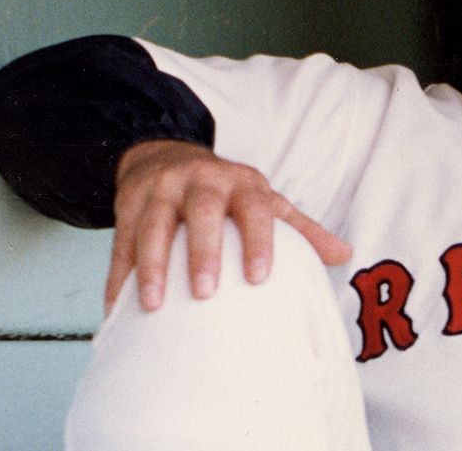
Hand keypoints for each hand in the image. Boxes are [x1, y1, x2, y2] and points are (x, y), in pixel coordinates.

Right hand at [106, 139, 351, 313]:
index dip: (259, 241)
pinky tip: (116, 309)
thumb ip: (301, 229)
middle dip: (202, 252)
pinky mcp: (127, 203)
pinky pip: (121, 241)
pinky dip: (118, 276)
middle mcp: (201, 180)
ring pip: (153, 225)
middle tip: (205, 293)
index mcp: (242, 183)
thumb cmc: (227, 191)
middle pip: (202, 212)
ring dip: (152, 266)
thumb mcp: (264, 199)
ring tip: (152, 305)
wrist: (165, 153)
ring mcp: (161, 189)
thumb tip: (345, 254)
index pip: (255, 208)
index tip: (259, 278)